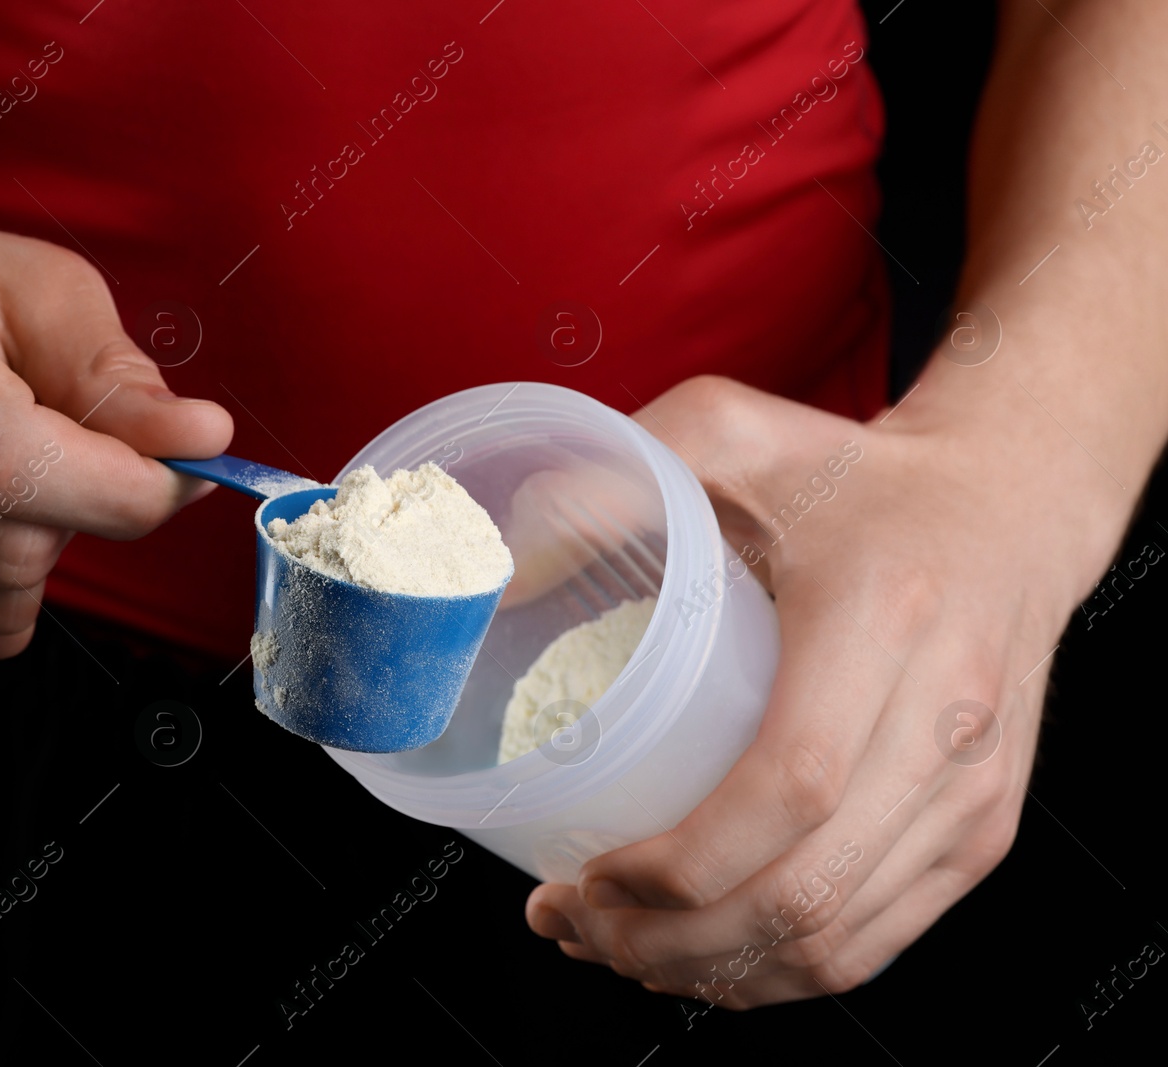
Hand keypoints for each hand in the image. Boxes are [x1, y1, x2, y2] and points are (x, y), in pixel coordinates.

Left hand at [524, 375, 1123, 1007]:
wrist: (1009, 509)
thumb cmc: (861, 478)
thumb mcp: (738, 436)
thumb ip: (618, 473)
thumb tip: (500, 564)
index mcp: (884, 622)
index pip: (787, 786)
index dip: (679, 863)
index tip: (588, 872)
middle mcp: (945, 724)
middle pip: (802, 893)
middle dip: (667, 941)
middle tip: (572, 922)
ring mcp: (972, 795)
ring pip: (834, 942)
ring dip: (709, 973)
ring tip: (613, 947)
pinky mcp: (980, 834)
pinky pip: (873, 943)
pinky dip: (776, 975)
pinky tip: (700, 958)